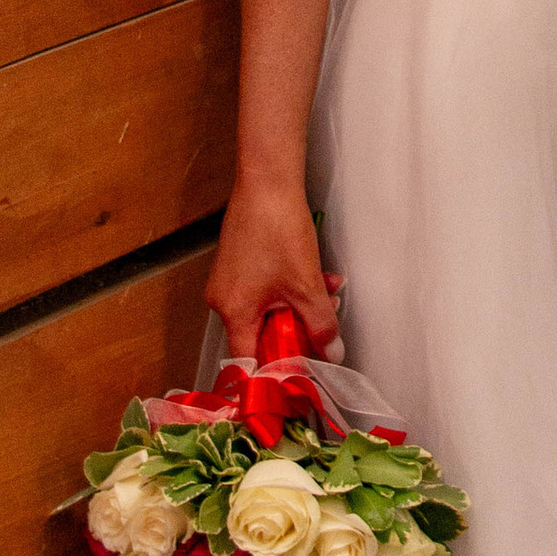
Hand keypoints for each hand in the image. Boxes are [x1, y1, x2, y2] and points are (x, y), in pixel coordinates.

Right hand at [207, 181, 344, 363]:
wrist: (268, 181)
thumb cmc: (279, 231)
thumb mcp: (306, 284)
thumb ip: (320, 324)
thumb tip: (332, 354)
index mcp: (233, 312)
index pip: (250, 359)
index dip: (275, 369)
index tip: (298, 374)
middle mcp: (223, 299)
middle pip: (263, 331)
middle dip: (299, 326)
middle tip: (326, 320)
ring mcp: (229, 279)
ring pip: (270, 306)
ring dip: (301, 302)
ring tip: (331, 289)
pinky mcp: (239, 260)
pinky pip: (266, 286)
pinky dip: (291, 284)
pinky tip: (319, 272)